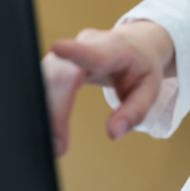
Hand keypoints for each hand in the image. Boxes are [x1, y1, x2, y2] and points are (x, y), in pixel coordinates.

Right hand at [41, 22, 173, 155]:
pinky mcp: (54, 63)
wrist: (132, 45)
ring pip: (43, 77)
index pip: (93, 51)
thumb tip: (114, 133)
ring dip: (44, 110)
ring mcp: (66, 52)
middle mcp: (85, 45)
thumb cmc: (140, 67)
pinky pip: (40, 82)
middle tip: (57, 145)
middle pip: (60, 72)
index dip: (74, 51)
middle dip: (55, 108)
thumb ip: (134, 113)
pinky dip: (40, 105)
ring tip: (52, 141)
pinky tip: (44, 126)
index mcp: (114, 50)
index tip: (58, 48)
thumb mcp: (149, 90)